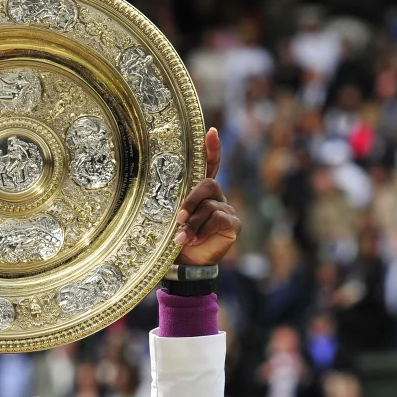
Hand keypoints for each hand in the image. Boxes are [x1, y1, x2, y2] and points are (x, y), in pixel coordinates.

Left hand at [174, 128, 240, 265]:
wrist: (187, 265)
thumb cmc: (176, 239)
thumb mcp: (171, 221)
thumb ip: (174, 206)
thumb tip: (163, 201)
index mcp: (200, 192)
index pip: (209, 165)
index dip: (211, 148)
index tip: (210, 131)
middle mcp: (216, 196)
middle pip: (207, 184)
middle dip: (191, 200)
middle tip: (178, 218)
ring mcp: (226, 209)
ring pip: (209, 206)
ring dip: (192, 223)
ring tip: (181, 238)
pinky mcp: (233, 223)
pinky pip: (218, 218)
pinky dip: (202, 230)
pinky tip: (193, 240)